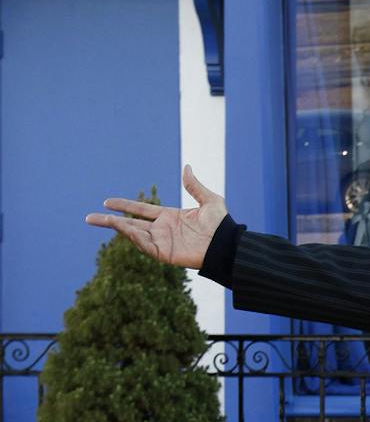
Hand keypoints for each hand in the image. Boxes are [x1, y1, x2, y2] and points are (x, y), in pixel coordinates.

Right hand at [86, 164, 227, 268]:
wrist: (227, 244)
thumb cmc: (222, 225)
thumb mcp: (209, 200)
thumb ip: (194, 186)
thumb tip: (187, 167)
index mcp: (169, 217)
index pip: (140, 210)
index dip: (124, 206)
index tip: (107, 201)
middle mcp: (162, 230)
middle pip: (130, 224)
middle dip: (109, 221)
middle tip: (89, 218)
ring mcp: (162, 242)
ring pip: (134, 235)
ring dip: (118, 228)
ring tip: (103, 220)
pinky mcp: (165, 254)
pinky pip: (146, 247)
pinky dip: (134, 239)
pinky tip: (125, 230)